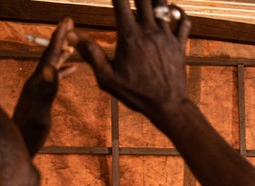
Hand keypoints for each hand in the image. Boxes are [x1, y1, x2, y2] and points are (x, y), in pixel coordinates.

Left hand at [12, 18, 76, 155]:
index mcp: (38, 81)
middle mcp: (37, 81)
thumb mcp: (40, 110)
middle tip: (69, 23)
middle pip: (50, 55)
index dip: (59, 37)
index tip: (67, 21)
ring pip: (53, 64)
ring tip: (73, 42)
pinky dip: (64, 70)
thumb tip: (50, 69)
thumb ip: (46, 90)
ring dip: (63, 52)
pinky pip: (54, 77)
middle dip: (60, 38)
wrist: (18, 143)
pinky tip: (72, 69)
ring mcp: (38, 87)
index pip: (50, 55)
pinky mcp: (41, 95)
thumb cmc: (30, 130)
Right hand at [72, 0, 190, 128]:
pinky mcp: (180, 44)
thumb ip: (90, 53)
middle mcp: (149, 31)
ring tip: (146, 2)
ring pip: (164, 5)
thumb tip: (71, 35)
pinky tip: (172, 11)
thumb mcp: (107, 77)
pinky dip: (178, 12)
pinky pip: (183, 21)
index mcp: (130, 37)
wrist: (168, 106)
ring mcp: (167, 36)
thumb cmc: (136, 94)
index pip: (121, 1)